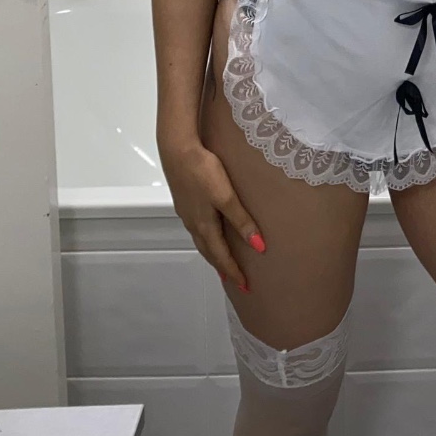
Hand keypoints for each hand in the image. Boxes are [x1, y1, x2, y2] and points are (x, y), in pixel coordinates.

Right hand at [160, 138, 263, 291]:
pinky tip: (211, 232)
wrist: (177, 150)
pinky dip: (207, 239)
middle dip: (223, 267)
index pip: (221, 256)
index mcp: (204, 226)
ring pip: (202, 241)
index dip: (233, 271)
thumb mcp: (226, 197)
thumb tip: (258, 246)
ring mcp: (187, 213)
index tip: (245, 286)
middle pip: (209, 252)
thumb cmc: (202, 171)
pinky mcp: (186, 201)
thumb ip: (241, 220)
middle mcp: (193, 223)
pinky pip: (198, 229)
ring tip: (223, 262)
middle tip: (236, 280)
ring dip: (214, 254)